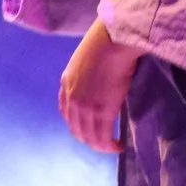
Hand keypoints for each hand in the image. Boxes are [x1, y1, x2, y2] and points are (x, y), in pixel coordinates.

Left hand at [58, 18, 141, 154]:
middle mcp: (72, 98)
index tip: (90, 128)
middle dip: (89, 139)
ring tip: (113, 146)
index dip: (78, 125)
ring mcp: (85, 107)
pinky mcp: (101, 111)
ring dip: (101, 145)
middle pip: (76, 129)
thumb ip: (88, 74)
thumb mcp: (87, 59)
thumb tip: (101, 80)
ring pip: (89, 137)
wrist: (113, 39)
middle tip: (104, 141)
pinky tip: (119, 145)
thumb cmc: (107, 41)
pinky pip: (103, 137)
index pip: (67, 114)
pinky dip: (110, 146)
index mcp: (66, 84)